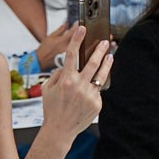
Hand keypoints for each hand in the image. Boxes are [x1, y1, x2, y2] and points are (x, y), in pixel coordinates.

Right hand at [37, 29, 108, 143]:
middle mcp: (79, 86)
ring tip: (110, 55)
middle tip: (105, 41)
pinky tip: (91, 90)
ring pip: (101, 76)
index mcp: (66, 80)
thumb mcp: (48, 89)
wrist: (59, 130)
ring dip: (107, 64)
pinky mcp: (97, 104)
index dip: (77, 40)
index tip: (82, 28)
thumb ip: (58, 75)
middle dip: (100, 50)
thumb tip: (68, 66)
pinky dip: (94, 88)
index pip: (72, 55)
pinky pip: (97, 91)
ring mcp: (90, 95)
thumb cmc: (52, 108)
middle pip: (93, 63)